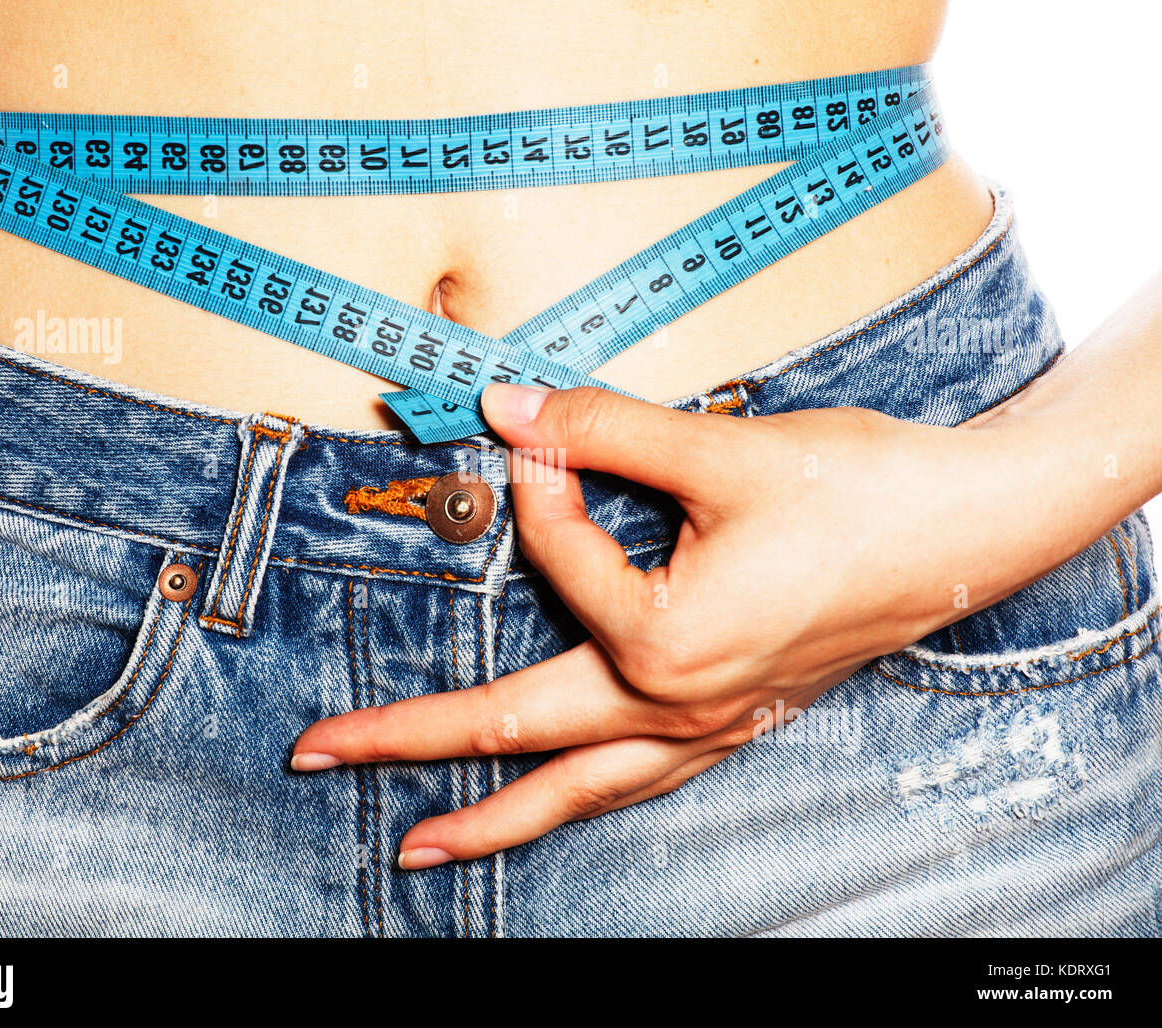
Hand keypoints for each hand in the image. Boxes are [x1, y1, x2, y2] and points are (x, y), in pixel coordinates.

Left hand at [292, 382, 1050, 868]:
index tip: (541, 429)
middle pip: (514, 733)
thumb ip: (601, 430)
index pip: (556, 553)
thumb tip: (511, 409)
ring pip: (578, 793)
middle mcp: (676, 705)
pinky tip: (559, 805)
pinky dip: (581, 801)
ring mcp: (708, 729)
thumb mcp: (719, 450)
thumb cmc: (856, 489)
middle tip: (317, 753)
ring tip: (418, 848)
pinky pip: (639, 783)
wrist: (968, 528)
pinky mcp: (735, 724)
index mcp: (661, 642)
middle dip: (405, 743)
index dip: (539, 477)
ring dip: (490, 818)